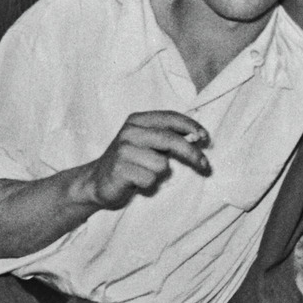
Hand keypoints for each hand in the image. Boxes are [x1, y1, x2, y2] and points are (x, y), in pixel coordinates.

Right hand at [76, 110, 210, 210]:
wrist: (96, 181)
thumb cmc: (130, 161)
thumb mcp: (147, 142)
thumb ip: (169, 137)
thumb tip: (198, 137)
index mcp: (138, 120)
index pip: (170, 118)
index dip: (191, 126)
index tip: (206, 138)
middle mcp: (129, 132)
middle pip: (170, 140)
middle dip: (191, 153)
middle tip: (205, 165)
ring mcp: (122, 151)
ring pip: (161, 164)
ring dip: (159, 174)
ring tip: (145, 173)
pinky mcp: (119, 170)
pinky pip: (150, 179)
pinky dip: (148, 184)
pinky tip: (136, 182)